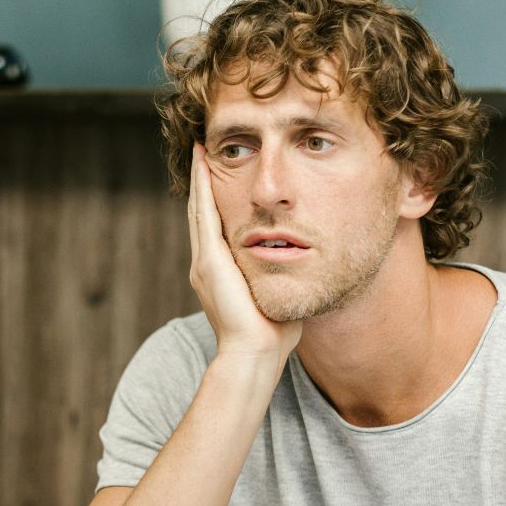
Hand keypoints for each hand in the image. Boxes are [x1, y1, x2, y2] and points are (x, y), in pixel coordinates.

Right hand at [188, 142, 301, 362]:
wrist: (255, 353)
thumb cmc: (274, 331)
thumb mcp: (278, 292)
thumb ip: (284, 276)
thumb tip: (306, 264)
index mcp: (220, 273)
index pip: (216, 228)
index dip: (215, 200)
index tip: (219, 176)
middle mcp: (206, 264)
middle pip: (202, 213)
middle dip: (203, 182)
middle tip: (201, 152)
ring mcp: (205, 261)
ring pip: (199, 209)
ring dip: (200, 178)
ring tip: (200, 151)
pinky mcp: (209, 260)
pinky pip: (204, 214)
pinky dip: (203, 188)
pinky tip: (204, 166)